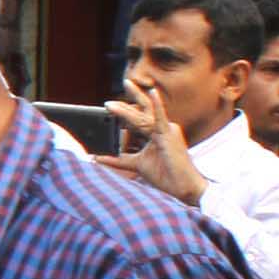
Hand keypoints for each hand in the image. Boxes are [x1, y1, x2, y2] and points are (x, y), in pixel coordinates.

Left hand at [98, 81, 207, 204]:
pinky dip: (156, 105)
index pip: (139, 117)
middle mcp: (162, 127)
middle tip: (109, 100)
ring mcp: (166, 130)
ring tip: (109, 105)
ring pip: (142, 117)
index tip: (108, 105)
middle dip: (125, 104)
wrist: (182, 186)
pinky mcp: (169, 135)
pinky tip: (152, 92)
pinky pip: (160, 118)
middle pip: (142, 111)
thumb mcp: (136, 164)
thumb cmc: (165, 174)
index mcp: (156, 132)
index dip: (124, 111)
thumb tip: (96, 158)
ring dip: (124, 111)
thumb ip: (118, 159)